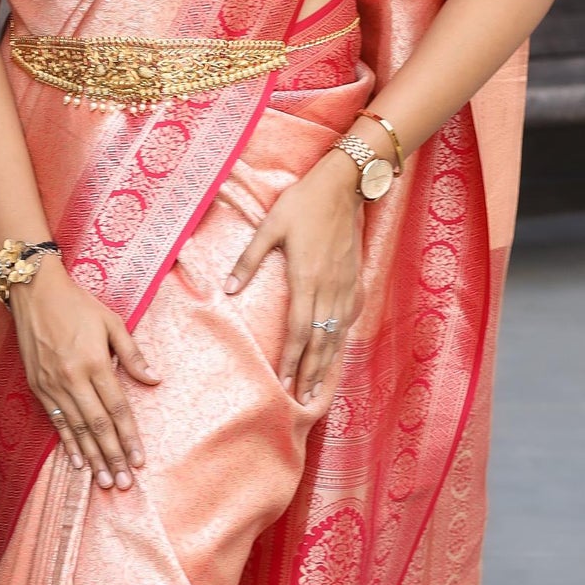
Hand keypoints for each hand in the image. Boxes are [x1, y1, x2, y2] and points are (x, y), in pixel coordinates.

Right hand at [11, 260, 159, 489]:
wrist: (34, 291)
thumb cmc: (77, 303)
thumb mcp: (111, 321)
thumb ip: (132, 353)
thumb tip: (154, 379)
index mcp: (94, 362)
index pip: (117, 408)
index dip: (129, 437)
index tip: (139, 460)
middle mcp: (72, 378)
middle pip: (98, 426)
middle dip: (112, 457)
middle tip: (123, 483)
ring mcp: (52, 384)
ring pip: (77, 429)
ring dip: (92, 457)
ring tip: (104, 480)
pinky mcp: (37, 386)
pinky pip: (56, 421)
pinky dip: (67, 443)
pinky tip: (77, 461)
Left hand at [224, 149, 361, 402]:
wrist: (343, 185)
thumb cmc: (302, 203)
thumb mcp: (270, 226)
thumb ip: (250, 259)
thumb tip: (229, 288)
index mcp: (306, 277)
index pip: (299, 329)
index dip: (292, 359)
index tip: (284, 383)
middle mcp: (329, 287)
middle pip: (321, 340)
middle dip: (311, 372)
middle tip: (303, 399)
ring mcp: (346, 284)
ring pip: (337, 333)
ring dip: (328, 362)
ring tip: (320, 386)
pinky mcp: (355, 279)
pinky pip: (350, 317)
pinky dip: (343, 338)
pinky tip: (337, 350)